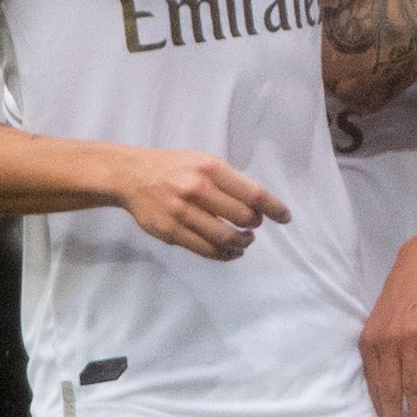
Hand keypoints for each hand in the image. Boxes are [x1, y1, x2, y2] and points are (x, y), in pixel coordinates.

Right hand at [110, 147, 286, 259]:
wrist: (132, 176)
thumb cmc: (175, 168)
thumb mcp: (204, 161)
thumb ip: (230, 181)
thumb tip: (260, 205)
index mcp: (210, 168)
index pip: (253, 193)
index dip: (274, 209)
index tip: (285, 218)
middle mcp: (196, 189)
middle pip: (243, 218)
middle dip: (254, 225)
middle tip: (253, 226)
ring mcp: (182, 212)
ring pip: (226, 238)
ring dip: (242, 243)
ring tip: (244, 241)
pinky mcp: (171, 231)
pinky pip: (206, 250)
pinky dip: (224, 254)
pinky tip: (230, 251)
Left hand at [359, 237, 416, 416]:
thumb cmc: (403, 296)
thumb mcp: (381, 322)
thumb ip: (381, 351)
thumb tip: (385, 384)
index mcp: (370, 343)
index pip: (373, 386)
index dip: (380, 413)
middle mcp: (386, 344)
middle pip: (391, 391)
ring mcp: (409, 340)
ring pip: (412, 386)